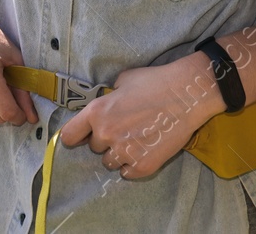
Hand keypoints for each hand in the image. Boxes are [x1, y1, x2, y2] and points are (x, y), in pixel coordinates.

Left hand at [56, 52, 224, 178]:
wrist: (186, 95)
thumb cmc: (154, 82)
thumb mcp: (122, 82)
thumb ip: (108, 98)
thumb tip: (106, 106)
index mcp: (96, 112)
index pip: (69, 136)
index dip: (75, 136)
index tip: (81, 136)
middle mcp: (106, 134)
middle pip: (94, 148)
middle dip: (104, 140)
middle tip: (122, 130)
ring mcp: (124, 152)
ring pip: (109, 162)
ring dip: (117, 154)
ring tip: (134, 141)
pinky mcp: (143, 166)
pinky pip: (127, 173)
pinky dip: (132, 165)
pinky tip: (142, 151)